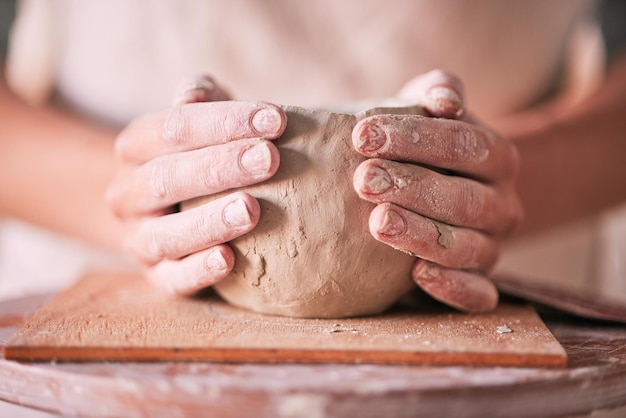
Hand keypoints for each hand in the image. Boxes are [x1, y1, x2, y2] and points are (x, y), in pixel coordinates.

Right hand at [106, 75, 285, 294]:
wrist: (170, 212)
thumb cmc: (201, 157)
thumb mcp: (200, 123)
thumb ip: (202, 101)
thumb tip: (192, 94)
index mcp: (136, 147)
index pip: (174, 128)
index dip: (225, 121)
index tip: (277, 120)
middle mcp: (128, 193)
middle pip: (168, 177)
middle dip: (221, 166)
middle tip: (270, 159)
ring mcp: (138, 238)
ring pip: (166, 232)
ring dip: (210, 221)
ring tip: (251, 209)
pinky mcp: (157, 277)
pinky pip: (173, 279)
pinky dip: (199, 270)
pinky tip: (230, 260)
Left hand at [352, 70, 522, 311]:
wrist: (439, 188)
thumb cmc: (421, 146)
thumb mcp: (426, 110)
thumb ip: (436, 92)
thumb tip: (445, 98)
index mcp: (497, 156)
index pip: (465, 144)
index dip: (415, 138)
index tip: (361, 134)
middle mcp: (502, 203)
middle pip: (465, 198)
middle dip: (412, 187)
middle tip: (362, 180)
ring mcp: (492, 246)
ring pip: (467, 246)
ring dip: (422, 235)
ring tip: (379, 223)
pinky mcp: (479, 283)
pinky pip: (477, 295)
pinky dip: (451, 287)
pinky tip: (415, 275)